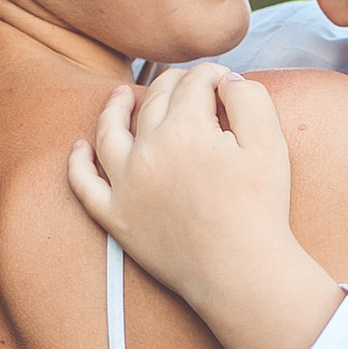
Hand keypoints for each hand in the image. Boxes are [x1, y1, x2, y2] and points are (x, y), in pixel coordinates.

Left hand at [65, 65, 343, 348]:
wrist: (242, 273)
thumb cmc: (261, 209)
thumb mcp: (270, 142)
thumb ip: (249, 97)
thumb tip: (225, 80)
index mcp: (185, 127)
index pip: (195, 81)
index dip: (214, 75)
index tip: (226, 83)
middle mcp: (147, 149)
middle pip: (156, 100)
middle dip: (175, 84)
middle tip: (189, 86)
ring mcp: (125, 184)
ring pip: (110, 131)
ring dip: (115, 107)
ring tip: (120, 96)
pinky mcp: (115, 217)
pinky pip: (84, 184)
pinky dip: (78, 162)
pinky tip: (79, 148)